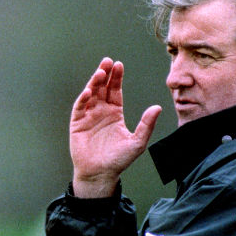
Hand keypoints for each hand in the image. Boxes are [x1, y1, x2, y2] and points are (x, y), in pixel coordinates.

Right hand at [70, 58, 161, 197]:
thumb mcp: (137, 142)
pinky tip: (89, 91)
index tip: (119, 65)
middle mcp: (101, 112)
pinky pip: (79, 107)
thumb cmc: (119, 160)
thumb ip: (147, 125)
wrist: (100, 174)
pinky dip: (83, 98)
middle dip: (105, 74)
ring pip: (90, 94)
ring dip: (94, 82)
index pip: (115, 91)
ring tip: (100, 72)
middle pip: (102, 88)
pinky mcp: (77, 123)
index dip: (117, 78)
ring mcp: (88, 116)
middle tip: (108, 61)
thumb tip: (157, 107)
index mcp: (115, 113)